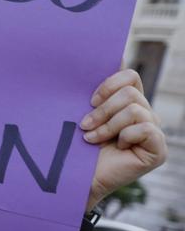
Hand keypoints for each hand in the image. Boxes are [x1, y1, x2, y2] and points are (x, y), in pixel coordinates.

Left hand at [80, 69, 167, 209]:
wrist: (73, 177)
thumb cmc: (75, 145)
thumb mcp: (84, 111)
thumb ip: (98, 89)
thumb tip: (114, 53)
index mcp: (128, 102)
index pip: (130, 76)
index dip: (109, 83)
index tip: (90, 99)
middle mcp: (145, 114)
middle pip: (131, 91)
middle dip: (103, 108)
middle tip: (86, 124)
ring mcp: (153, 132)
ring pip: (136, 109)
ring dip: (108, 124)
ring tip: (93, 138)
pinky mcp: (157, 149)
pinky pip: (145, 128)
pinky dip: (125, 136)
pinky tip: (116, 147)